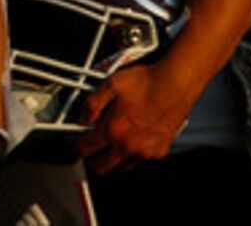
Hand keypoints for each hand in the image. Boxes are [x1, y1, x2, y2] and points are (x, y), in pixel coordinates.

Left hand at [75, 59, 192, 173]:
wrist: (175, 85)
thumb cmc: (145, 83)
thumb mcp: (109, 85)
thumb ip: (91, 104)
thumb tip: (81, 119)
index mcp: (113, 130)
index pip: (85, 149)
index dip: (76, 146)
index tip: (75, 142)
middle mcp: (128, 146)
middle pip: (101, 167)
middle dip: (91, 159)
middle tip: (90, 147)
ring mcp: (145, 152)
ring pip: (120, 168)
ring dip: (111, 159)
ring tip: (109, 144)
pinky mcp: (160, 152)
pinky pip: (139, 161)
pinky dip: (131, 155)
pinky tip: (130, 140)